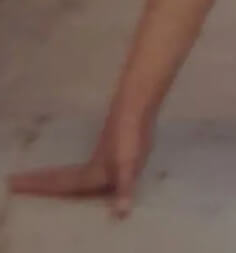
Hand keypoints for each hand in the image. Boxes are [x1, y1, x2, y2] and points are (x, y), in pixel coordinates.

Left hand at [7, 111, 153, 217]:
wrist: (140, 100)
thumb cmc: (132, 130)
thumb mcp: (129, 160)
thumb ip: (126, 186)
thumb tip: (123, 214)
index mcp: (102, 176)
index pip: (66, 186)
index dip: (42, 187)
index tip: (16, 184)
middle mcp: (102, 171)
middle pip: (65, 182)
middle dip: (42, 184)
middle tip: (15, 183)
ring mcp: (105, 160)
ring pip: (71, 175)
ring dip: (52, 179)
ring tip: (33, 180)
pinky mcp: (107, 148)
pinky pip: (78, 167)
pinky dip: (65, 171)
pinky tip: (60, 172)